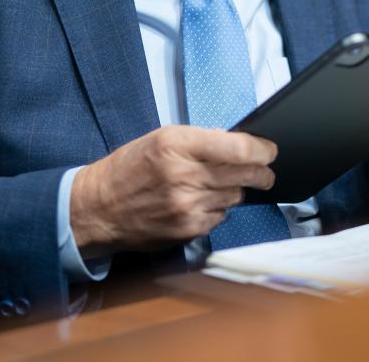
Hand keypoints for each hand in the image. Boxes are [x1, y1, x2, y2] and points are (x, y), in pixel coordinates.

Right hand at [69, 125, 276, 257]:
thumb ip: (199, 140)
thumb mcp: (160, 139)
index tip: (270, 151)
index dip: (261, 150)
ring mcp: (187, 205)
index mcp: (177, 144)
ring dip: (235, 190)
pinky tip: (202, 202)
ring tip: (221, 184)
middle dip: (261, 172)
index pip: (238, 148)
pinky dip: (218, 208)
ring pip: (235, 196)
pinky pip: (220, 216)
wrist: (98, 208)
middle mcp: (184, 175)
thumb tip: (235, 143)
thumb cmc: (128, 168)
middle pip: (244, 174)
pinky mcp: (187, 229)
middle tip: (266, 172)